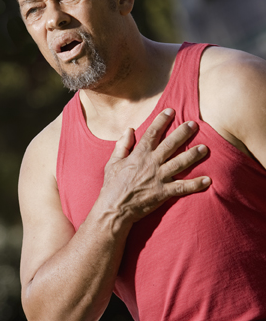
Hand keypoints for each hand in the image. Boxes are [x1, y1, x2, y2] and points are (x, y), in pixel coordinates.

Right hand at [101, 108, 209, 224]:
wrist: (114, 209)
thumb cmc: (112, 185)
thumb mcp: (113, 162)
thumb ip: (122, 145)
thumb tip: (129, 129)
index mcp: (139, 154)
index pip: (152, 133)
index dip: (162, 120)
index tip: (171, 111)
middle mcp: (151, 163)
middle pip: (170, 144)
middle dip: (183, 133)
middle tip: (194, 124)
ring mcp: (159, 178)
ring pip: (180, 163)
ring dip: (193, 155)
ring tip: (205, 148)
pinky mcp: (163, 193)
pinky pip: (182, 188)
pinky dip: (195, 184)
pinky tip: (208, 180)